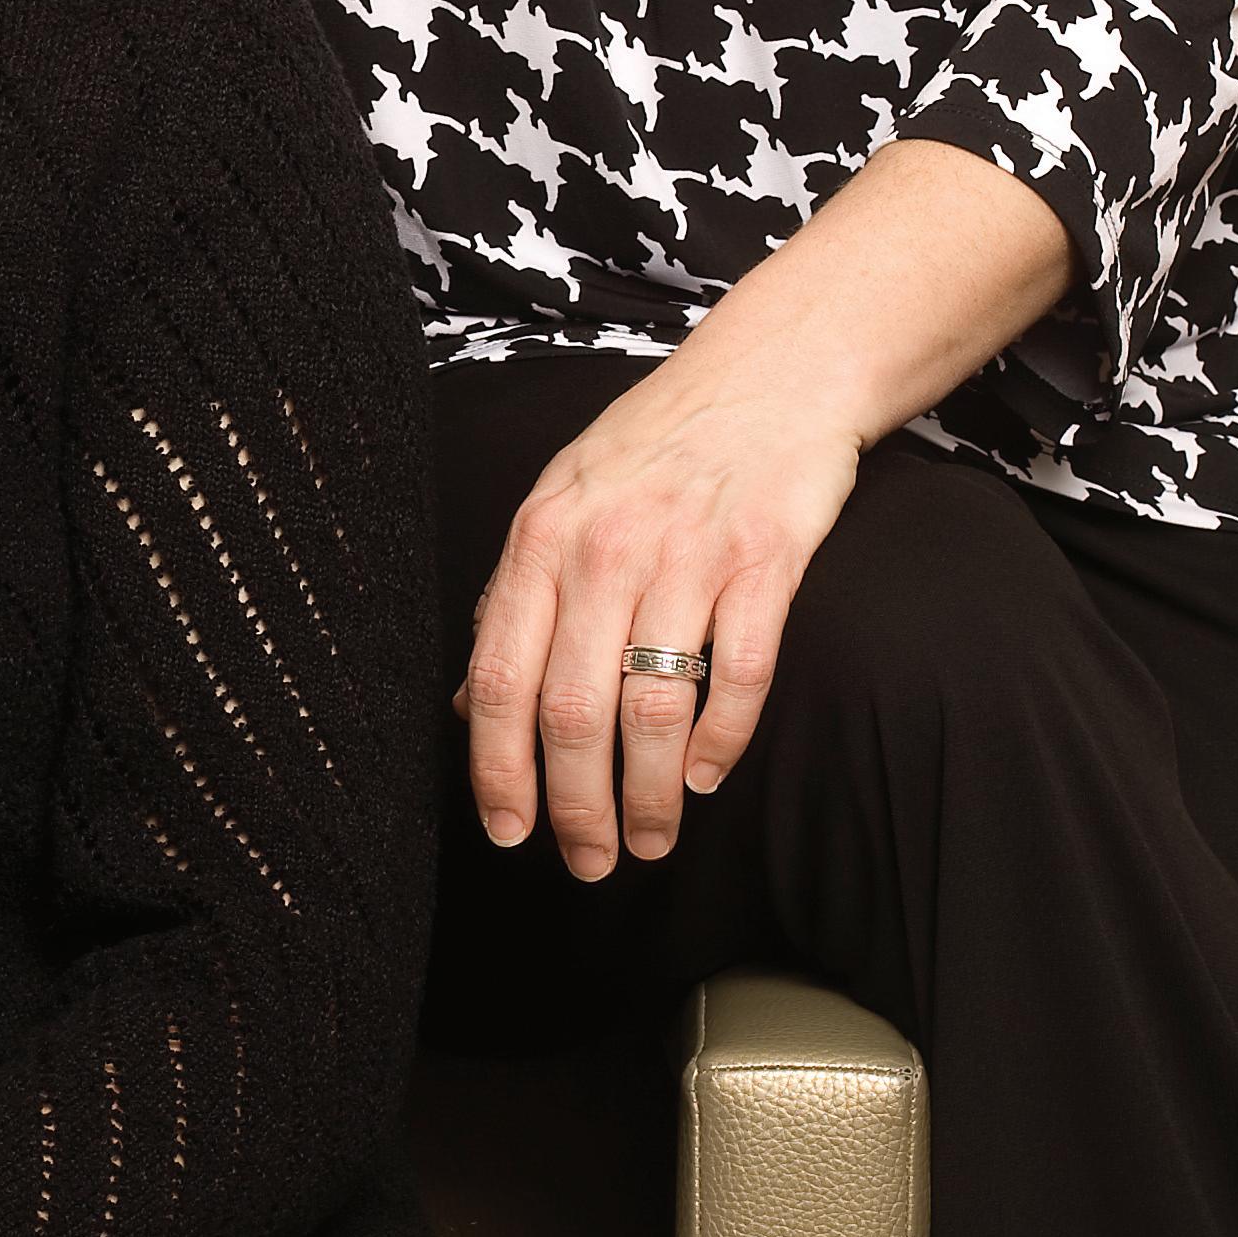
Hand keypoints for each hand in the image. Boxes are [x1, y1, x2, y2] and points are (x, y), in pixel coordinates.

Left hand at [461, 137, 1072, 871]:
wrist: (770, 373)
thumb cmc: (657, 446)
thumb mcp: (561, 504)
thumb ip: (514, 600)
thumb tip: (467, 702)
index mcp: (541, 537)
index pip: (501, 679)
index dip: (500, 771)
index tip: (510, 834)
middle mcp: (605, 546)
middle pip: (573, 710)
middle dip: (577, 806)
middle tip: (590, 863)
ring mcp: (688, 552)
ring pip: (653, 707)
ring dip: (648, 795)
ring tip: (650, 841)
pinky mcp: (766, 558)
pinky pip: (739, 673)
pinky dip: (722, 740)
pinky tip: (705, 777)